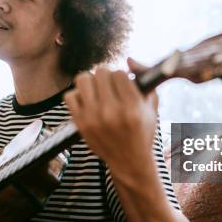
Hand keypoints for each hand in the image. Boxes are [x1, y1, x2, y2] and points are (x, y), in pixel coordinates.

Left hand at [64, 58, 157, 172]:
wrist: (129, 162)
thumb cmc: (142, 133)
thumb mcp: (152, 109)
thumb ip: (145, 82)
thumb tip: (130, 60)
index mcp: (132, 108)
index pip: (119, 73)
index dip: (121, 76)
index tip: (122, 83)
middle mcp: (111, 112)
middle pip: (101, 72)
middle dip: (106, 76)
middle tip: (109, 85)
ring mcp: (93, 118)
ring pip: (83, 79)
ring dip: (90, 81)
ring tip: (97, 90)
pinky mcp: (80, 124)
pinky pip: (70, 96)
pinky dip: (78, 95)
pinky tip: (87, 101)